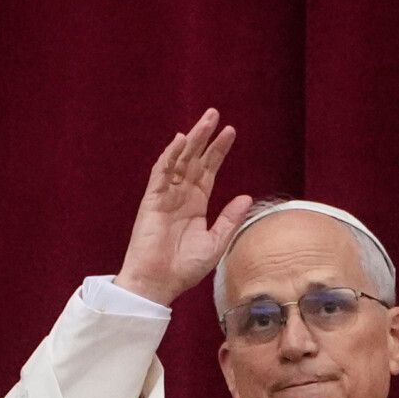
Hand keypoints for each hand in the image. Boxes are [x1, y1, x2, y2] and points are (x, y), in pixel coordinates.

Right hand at [112, 109, 252, 305]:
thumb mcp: (216, 243)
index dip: (218, 151)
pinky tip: (180, 141)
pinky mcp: (152, 201)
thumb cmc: (184, 268)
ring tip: (205, 121)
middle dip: (205, 136)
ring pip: (179, 160)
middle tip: (215, 114)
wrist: (159, 283)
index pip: (208, 170)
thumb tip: (246, 197)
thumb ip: (230, 219)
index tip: (230, 132)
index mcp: (196, 204)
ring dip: (190, 140)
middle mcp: (181, 195)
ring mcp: (166, 196)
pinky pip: (160, 173)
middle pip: (194, 159)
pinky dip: (169, 156)